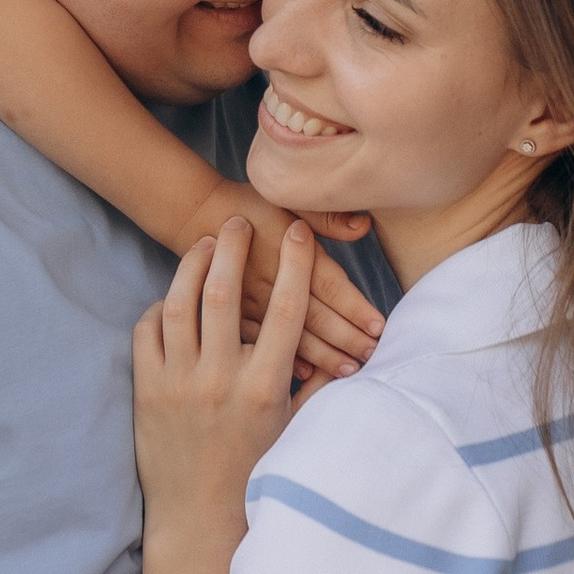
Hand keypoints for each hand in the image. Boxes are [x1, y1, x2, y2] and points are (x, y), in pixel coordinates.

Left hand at [135, 218, 315, 543]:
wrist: (199, 519)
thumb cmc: (254, 474)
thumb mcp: (292, 431)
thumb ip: (316, 386)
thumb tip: (348, 352)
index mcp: (263, 389)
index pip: (287, 312)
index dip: (295, 266)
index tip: (297, 233)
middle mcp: (218, 380)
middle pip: (225, 294)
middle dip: (235, 249)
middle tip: (240, 221)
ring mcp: (177, 383)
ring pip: (180, 304)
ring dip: (194, 266)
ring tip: (206, 244)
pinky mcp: (146, 390)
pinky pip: (148, 332)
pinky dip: (160, 307)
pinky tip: (173, 296)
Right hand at [183, 187, 383, 383]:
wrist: (195, 215)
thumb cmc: (249, 205)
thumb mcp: (287, 200)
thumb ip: (325, 217)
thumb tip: (362, 226)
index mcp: (289, 254)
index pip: (330, 285)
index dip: (355, 307)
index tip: (378, 326)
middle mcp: (272, 282)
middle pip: (314, 316)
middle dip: (346, 337)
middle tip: (373, 354)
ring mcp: (251, 303)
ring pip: (290, 334)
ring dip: (322, 354)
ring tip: (348, 369)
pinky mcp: (233, 314)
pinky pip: (260, 343)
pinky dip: (283, 358)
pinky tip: (304, 372)